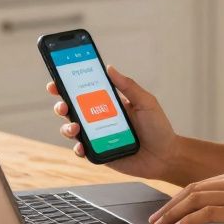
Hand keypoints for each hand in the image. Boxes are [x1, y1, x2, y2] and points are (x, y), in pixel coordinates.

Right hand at [47, 65, 182, 181]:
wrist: (165, 156)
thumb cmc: (158, 128)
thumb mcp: (145, 102)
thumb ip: (128, 86)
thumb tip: (109, 68)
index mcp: (108, 103)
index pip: (84, 92)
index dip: (68, 85)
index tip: (57, 80)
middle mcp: (99, 119)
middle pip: (72, 110)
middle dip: (61, 105)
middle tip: (62, 104)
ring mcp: (97, 137)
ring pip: (72, 130)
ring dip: (67, 127)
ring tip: (74, 127)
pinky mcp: (99, 154)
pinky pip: (82, 150)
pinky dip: (78, 148)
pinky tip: (81, 146)